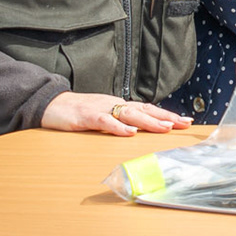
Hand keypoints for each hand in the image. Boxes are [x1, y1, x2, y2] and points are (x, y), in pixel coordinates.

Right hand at [41, 91, 191, 136]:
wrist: (51, 103)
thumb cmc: (78, 111)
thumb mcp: (103, 115)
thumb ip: (120, 121)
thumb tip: (139, 131)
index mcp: (119, 105)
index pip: (148, 109)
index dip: (166, 114)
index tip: (185, 121)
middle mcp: (114, 105)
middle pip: (144, 110)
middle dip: (165, 117)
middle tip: (183, 124)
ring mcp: (101, 109)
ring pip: (129, 115)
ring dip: (148, 122)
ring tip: (165, 127)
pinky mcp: (86, 116)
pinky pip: (105, 121)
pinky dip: (118, 127)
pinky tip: (130, 133)